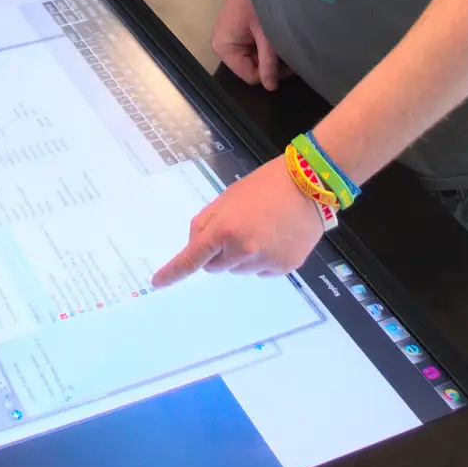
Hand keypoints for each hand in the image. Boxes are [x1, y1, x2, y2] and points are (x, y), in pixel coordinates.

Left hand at [152, 157, 323, 287]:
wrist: (309, 184)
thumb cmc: (266, 185)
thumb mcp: (227, 198)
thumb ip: (205, 222)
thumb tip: (195, 246)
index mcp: (225, 230)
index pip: (192, 258)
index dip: (173, 272)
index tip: (158, 282)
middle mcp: (244, 251)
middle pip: (216, 266)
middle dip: (218, 252)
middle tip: (236, 227)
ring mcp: (265, 262)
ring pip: (239, 269)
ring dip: (241, 256)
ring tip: (261, 227)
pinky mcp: (284, 268)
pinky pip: (261, 271)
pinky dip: (262, 259)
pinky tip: (275, 236)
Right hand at [213, 0, 289, 91]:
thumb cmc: (257, 1)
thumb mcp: (266, 33)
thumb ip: (268, 61)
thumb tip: (271, 87)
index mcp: (224, 48)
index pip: (250, 75)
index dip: (270, 73)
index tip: (289, 64)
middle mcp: (222, 47)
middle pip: (251, 68)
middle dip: (270, 63)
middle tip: (289, 52)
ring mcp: (228, 40)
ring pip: (253, 59)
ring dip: (269, 54)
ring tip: (282, 41)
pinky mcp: (236, 34)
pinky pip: (252, 49)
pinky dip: (265, 46)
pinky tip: (274, 36)